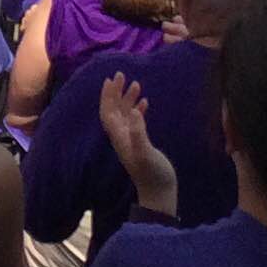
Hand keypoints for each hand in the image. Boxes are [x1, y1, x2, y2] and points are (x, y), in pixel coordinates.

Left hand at [97, 72, 179, 216]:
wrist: (159, 192)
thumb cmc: (153, 174)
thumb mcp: (146, 152)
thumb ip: (139, 133)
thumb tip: (135, 111)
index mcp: (120, 137)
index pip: (108, 112)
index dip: (107, 96)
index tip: (111, 79)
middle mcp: (122, 137)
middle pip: (114, 110)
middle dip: (116, 92)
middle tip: (121, 74)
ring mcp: (131, 140)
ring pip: (125, 115)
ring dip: (128, 99)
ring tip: (136, 83)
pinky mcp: (141, 143)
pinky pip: (136, 122)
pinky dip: (138, 109)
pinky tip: (145, 102)